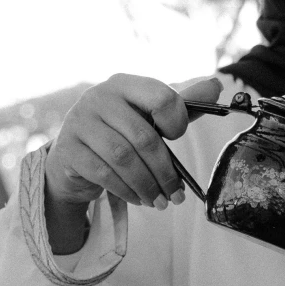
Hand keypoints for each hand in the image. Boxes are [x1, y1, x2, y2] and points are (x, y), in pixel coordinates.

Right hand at [43, 74, 198, 213]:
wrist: (73, 157)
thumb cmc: (119, 133)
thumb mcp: (149, 116)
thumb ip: (181, 104)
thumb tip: (217, 85)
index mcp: (124, 84)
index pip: (160, 97)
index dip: (176, 122)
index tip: (177, 139)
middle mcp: (98, 97)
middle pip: (143, 136)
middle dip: (164, 171)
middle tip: (176, 195)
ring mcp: (79, 122)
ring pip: (124, 158)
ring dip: (147, 185)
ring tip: (160, 201)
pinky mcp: (68, 150)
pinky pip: (104, 174)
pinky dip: (127, 190)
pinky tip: (139, 198)